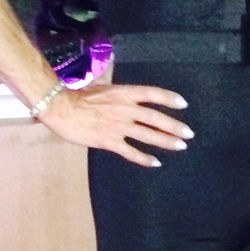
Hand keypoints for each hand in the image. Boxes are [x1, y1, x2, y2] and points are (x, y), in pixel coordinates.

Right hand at [39, 81, 191, 166]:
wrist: (60, 108)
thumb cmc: (78, 96)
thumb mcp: (103, 88)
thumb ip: (119, 94)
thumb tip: (128, 95)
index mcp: (123, 93)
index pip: (152, 94)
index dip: (169, 98)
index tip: (183, 104)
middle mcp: (124, 109)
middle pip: (155, 118)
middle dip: (174, 126)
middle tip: (189, 133)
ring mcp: (117, 126)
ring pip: (147, 135)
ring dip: (166, 141)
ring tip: (180, 146)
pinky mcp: (108, 141)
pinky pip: (130, 152)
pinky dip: (144, 158)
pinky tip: (155, 163)